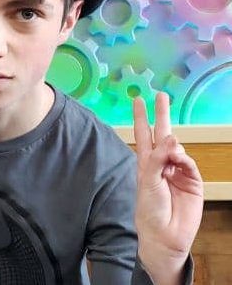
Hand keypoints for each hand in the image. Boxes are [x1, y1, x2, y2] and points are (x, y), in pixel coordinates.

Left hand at [133, 92, 203, 282]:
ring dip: (172, 145)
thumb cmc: (149, 208)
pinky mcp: (192, 180)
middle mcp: (161, 162)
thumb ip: (157, 158)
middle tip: (161, 95)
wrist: (164, 234)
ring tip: (170, 151)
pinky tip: (178, 158)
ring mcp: (177, 170)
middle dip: (162, 114)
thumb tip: (172, 138)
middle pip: (161, 133)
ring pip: (177, 147)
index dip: (141, 117)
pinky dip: (183, 158)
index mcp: (145, 162)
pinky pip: (188, 163)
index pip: (143, 134)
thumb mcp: (147, 180)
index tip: (138, 100)